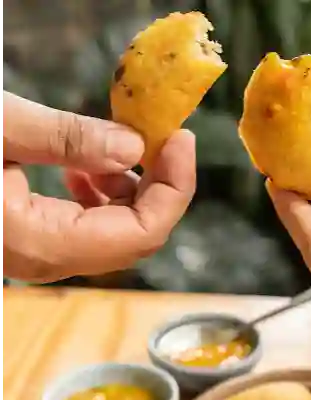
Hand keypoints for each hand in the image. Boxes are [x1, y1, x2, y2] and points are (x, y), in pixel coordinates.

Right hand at [2, 91, 195, 281]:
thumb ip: (67, 140)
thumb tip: (134, 147)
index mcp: (44, 242)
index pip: (145, 231)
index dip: (175, 186)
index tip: (181, 140)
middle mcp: (51, 260)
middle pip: (139, 233)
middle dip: (160, 183)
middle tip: (160, 137)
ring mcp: (45, 254)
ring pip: (118, 231)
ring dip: (131, 186)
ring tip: (117, 145)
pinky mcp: (39, 240)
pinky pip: (90, 226)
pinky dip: (102, 194)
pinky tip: (82, 167)